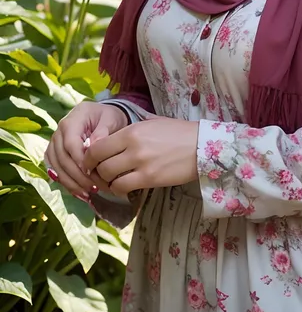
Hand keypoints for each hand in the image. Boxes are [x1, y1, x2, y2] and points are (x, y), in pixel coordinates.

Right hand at [45, 101, 128, 199]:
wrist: (101, 115)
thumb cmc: (107, 116)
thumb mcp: (110, 118)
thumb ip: (103, 130)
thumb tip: (93, 146)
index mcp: (71, 121)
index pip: (70, 144)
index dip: (79, 160)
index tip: (91, 173)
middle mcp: (58, 133)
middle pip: (62, 158)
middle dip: (77, 176)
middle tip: (94, 188)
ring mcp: (54, 144)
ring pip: (57, 167)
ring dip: (71, 183)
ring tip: (87, 194)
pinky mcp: (54, 154)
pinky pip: (55, 170)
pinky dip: (66, 183)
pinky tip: (79, 193)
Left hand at [83, 117, 198, 197]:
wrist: (202, 146)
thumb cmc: (179, 132)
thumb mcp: (153, 122)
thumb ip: (133, 127)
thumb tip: (114, 134)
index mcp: (131, 131)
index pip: (97, 147)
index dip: (89, 157)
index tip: (91, 162)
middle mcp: (133, 146)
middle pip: (100, 164)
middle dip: (96, 171)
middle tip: (100, 174)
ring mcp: (141, 164)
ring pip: (109, 178)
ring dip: (107, 182)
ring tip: (113, 181)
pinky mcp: (150, 178)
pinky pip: (123, 187)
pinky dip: (119, 189)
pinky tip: (124, 187)